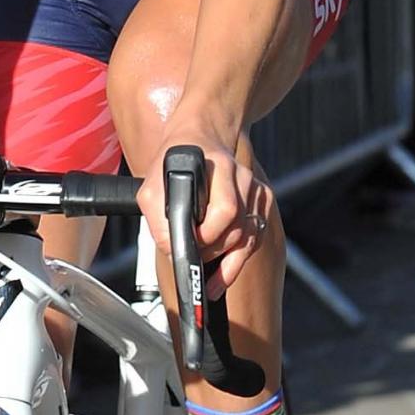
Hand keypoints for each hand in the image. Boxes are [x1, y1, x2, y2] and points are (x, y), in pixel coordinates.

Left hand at [140, 107, 270, 299]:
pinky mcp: (263, 196)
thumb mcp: (152, 188)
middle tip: (197, 262)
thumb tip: (172, 250)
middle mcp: (240, 176)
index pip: (224, 210)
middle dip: (215, 252)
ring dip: (231, 259)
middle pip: (238, 228)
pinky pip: (258, 233)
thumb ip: (157, 221)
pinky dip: (243, 253)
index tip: (191, 250)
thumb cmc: (173, 165)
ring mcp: (254, 186)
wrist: (198, 137)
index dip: (208, 236)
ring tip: (212, 277)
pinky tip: (227, 265)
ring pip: (251, 235)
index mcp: (216, 168)